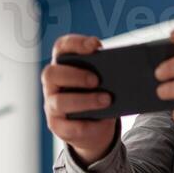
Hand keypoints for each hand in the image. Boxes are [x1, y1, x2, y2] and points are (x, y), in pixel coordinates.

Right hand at [41, 34, 116, 165]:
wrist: (94, 128)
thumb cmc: (98, 96)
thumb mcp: (102, 83)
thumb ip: (105, 74)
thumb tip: (122, 73)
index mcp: (62, 65)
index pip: (61, 48)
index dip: (75, 44)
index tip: (96, 45)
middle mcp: (51, 84)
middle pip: (51, 73)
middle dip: (75, 75)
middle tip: (97, 80)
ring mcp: (51, 105)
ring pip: (59, 102)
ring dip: (85, 101)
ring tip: (107, 100)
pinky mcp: (57, 126)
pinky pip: (70, 127)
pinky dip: (89, 124)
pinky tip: (104, 122)